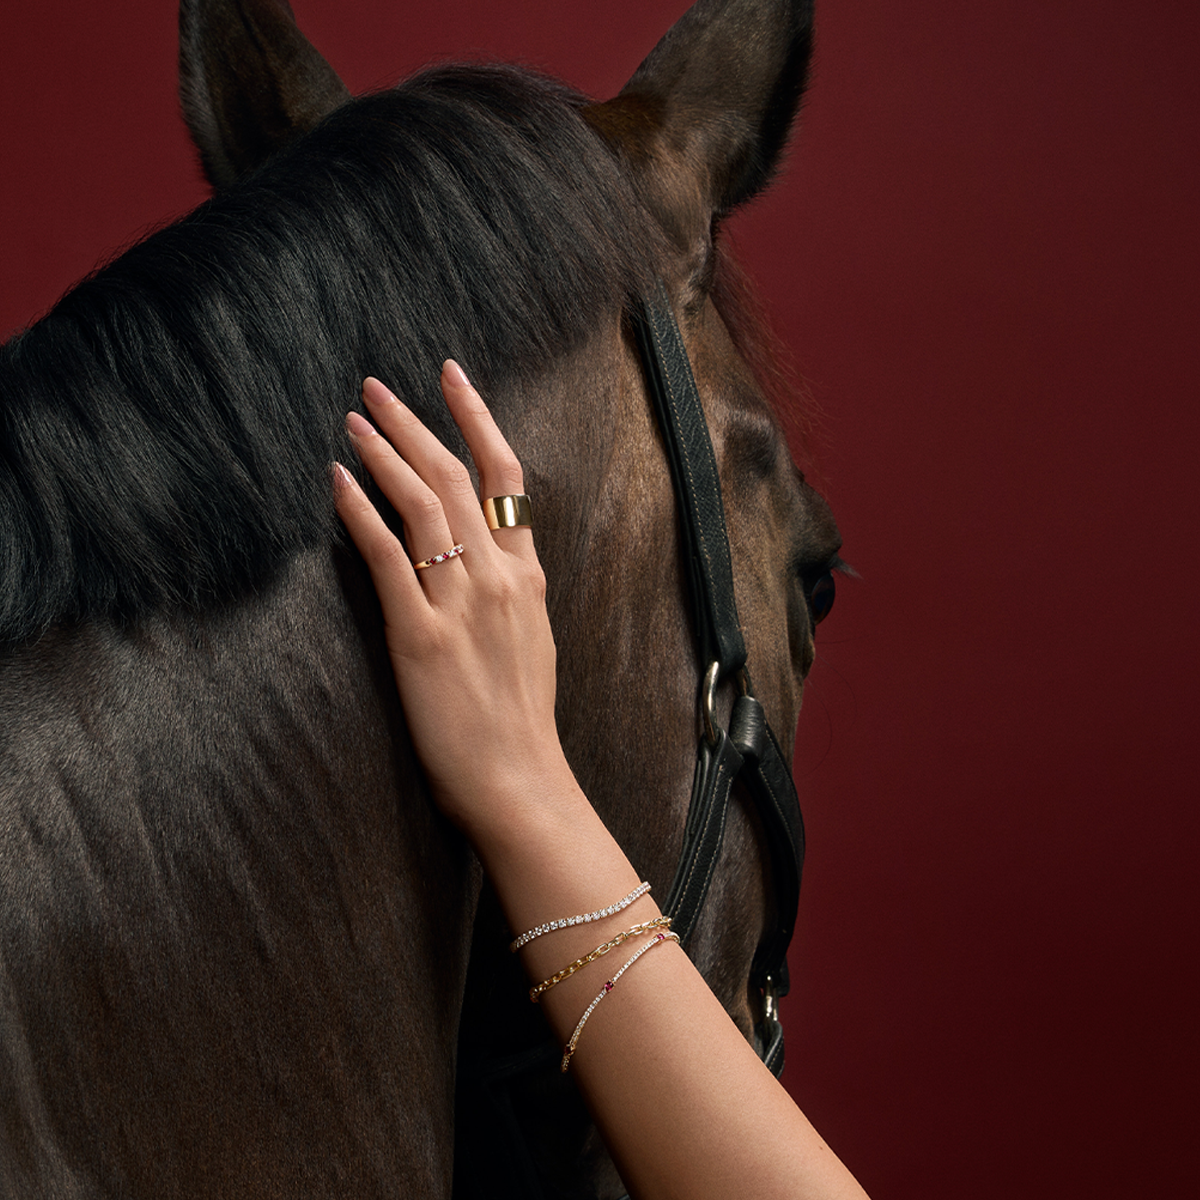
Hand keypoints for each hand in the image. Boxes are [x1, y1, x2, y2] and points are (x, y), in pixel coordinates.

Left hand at [333, 362, 572, 840]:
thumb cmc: (522, 723)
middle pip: (456, 478)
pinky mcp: (421, 636)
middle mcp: (498, 578)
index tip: (452, 379)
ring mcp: (461, 604)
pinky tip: (339, 481)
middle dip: (416, 424)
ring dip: (385, 455)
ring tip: (353, 420)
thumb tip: (490, 561)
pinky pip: (389, 558)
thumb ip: (514, 593)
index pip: (506, 479)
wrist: (520, 782)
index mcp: (528, 577)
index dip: (477, 420)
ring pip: (423, 505)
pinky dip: (361, 513)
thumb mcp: (534, 643)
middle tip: (376, 388)